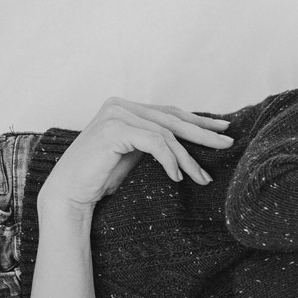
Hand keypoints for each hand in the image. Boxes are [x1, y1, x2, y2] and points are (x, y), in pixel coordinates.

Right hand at [38, 98, 233, 211]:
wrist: (70, 193)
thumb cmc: (100, 177)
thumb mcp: (134, 154)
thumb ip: (155, 141)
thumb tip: (189, 142)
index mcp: (125, 107)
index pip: (169, 112)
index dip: (197, 121)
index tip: (223, 128)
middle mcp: (120, 105)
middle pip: (172, 119)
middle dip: (203, 133)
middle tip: (228, 144)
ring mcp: (116, 114)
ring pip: (166, 134)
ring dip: (188, 158)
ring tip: (202, 178)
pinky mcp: (114, 129)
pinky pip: (154, 143)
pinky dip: (170, 160)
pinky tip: (178, 177)